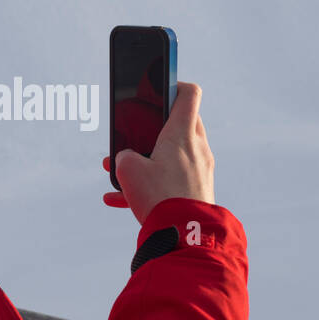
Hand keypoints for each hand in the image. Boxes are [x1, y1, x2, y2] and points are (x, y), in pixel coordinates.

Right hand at [102, 81, 214, 225]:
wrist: (184, 234)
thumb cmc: (159, 196)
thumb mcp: (128, 170)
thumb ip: (124, 157)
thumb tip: (127, 161)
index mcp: (182, 133)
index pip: (189, 93)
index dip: (174, 85)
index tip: (159, 89)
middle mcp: (196, 148)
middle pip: (180, 123)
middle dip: (155, 128)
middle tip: (136, 135)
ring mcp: (200, 169)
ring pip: (173, 154)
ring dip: (148, 158)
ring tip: (120, 172)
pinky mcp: (197, 189)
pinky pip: (172, 180)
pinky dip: (150, 184)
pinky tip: (119, 199)